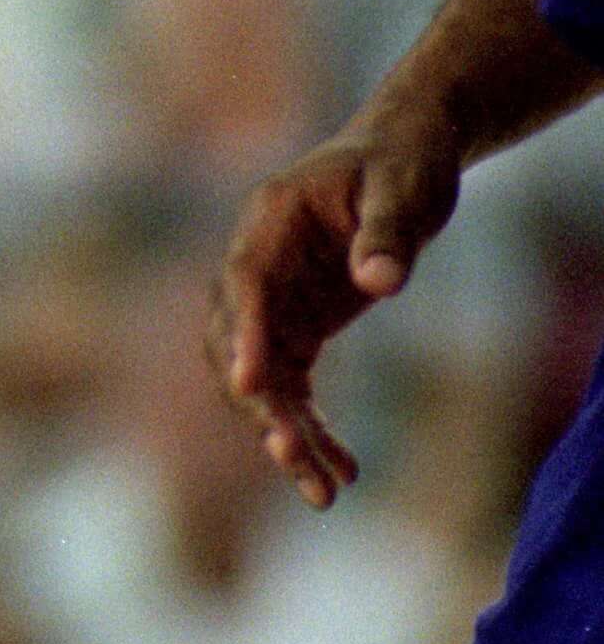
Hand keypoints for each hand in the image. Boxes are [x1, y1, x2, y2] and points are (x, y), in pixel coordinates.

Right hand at [217, 125, 457, 506]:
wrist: (401, 152)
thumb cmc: (403, 163)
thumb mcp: (405, 188)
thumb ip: (389, 233)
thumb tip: (380, 283)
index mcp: (269, 221)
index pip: (245, 281)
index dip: (244, 333)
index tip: (250, 383)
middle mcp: (254, 265)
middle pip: (239, 343)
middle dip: (264, 406)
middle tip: (297, 462)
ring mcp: (269, 300)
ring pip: (257, 377)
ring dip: (282, 432)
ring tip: (325, 491)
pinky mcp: (293, 325)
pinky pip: (290, 387)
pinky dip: (309, 427)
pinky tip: (342, 469)